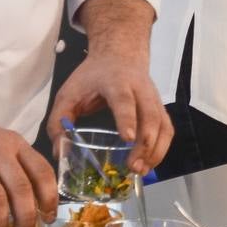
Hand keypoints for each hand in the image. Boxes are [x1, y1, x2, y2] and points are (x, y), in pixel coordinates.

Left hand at [46, 0, 172, 175]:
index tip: (127, 139)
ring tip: (140, 171)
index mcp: (116, 82)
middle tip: (133, 166)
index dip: (127, 119)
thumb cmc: (92, 77)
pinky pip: (167, 130)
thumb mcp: (69, 92)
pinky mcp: (160, 108)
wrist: (120, 55)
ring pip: (163, 124)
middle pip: (150, 115)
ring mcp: (154, 99)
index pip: (124, 100)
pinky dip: (161, 149)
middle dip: (146, 143)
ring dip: (155, 150)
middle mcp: (141, 89)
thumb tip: (59, 152)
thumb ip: (59, 120)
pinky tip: (149, 164)